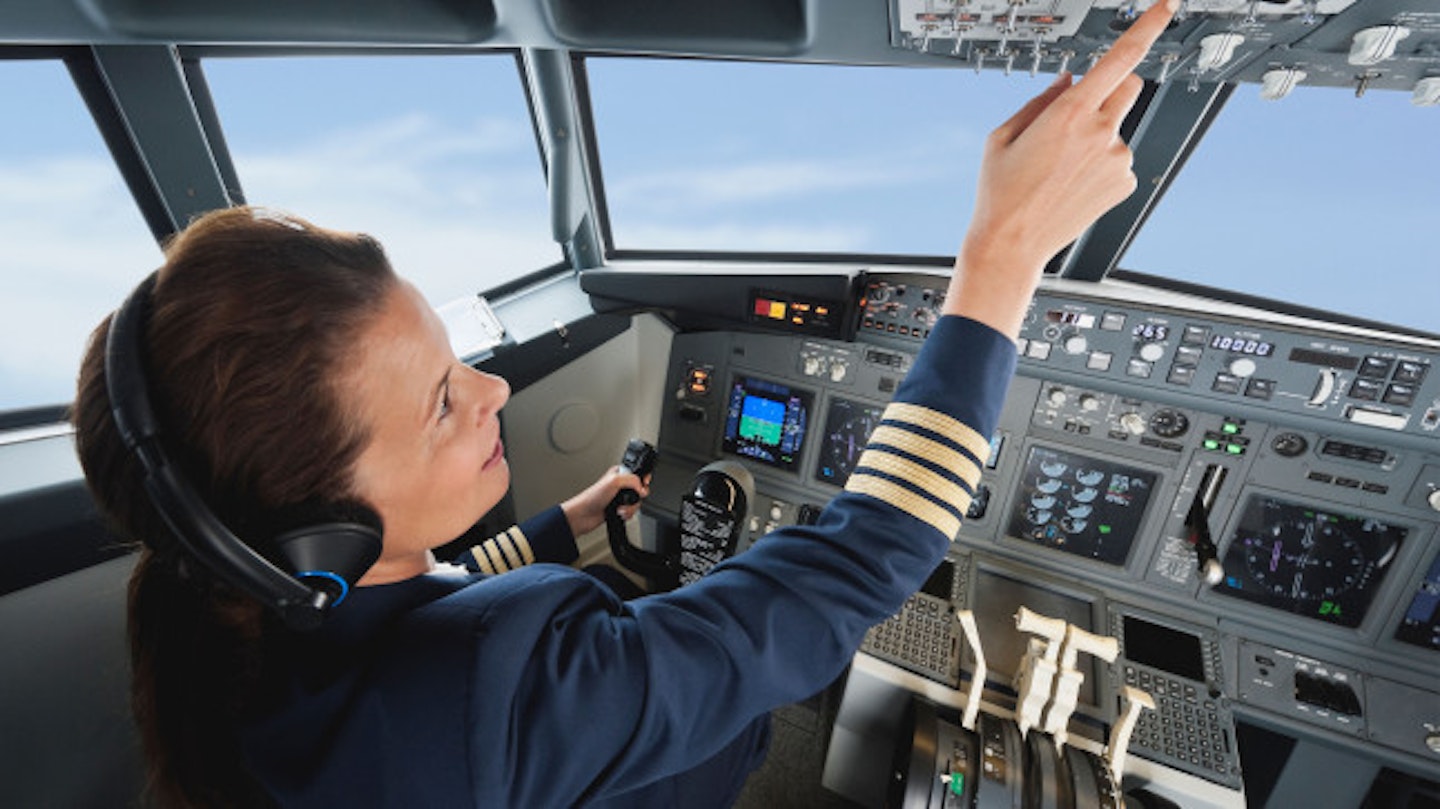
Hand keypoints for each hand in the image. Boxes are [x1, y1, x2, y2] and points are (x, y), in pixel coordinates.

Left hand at [560, 465, 650, 536]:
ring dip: (630, 508)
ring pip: (636, 502)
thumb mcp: (614, 481)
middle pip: (640, 490)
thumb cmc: (592, 496)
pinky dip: (627, 514)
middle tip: (631, 498)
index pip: (638, 472)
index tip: (644, 484)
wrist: (584, 515)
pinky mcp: (619, 509)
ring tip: (620, 508)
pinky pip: (631, 512)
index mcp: (619, 473)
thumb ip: (632, 480)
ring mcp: (619, 498)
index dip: (643, 478)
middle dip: (637, 497)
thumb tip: (642, 488)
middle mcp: (620, 485)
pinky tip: (619, 513)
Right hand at [945, 0, 1176, 337]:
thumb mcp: (1003, 136)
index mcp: (1068, 113)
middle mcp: (1100, 132)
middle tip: (1082, 110)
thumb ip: (1041, 99)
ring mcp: (1117, 159)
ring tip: (1061, 167)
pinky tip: (1073, 183)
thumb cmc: (1000, 192)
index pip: (1120, 58)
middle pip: (1129, 85)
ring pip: (1118, 127)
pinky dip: (1101, 164)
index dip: (1148, 26)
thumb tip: (1070, 79)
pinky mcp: (1125, 182)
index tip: (1167, 6)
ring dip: (1098, 135)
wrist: (1011, 244)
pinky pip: (1118, 158)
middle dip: (1112, 87)